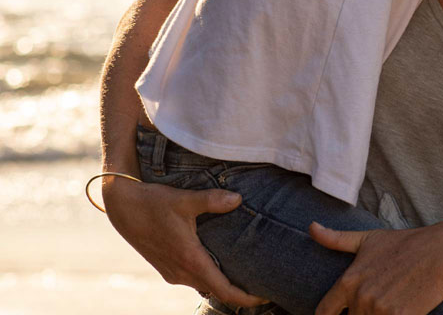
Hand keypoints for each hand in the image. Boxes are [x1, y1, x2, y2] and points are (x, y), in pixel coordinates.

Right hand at [103, 176, 266, 307]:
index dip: (244, 298)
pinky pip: (194, 278)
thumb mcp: (185, 199)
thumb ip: (212, 200)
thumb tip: (238, 199)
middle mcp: (181, 272)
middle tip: (265, 283)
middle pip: (216, 290)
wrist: (123, 208)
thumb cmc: (154, 202)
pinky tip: (220, 263)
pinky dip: (210, 276)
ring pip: (204, 284)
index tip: (264, 298)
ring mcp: (172, 272)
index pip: (222, 290)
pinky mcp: (167, 267)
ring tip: (247, 274)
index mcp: (189, 260)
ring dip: (223, 284)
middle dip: (239, 292)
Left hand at [309, 220, 442, 314]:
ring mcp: (379, 309)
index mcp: (349, 280)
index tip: (343, 311)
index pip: (324, 313)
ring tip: (394, 298)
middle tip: (383, 295)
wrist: (442, 250)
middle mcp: (360, 297)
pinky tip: (404, 307)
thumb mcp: (369, 239)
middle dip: (362, 314)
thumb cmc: (405, 244)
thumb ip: (336, 239)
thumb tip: (310, 227)